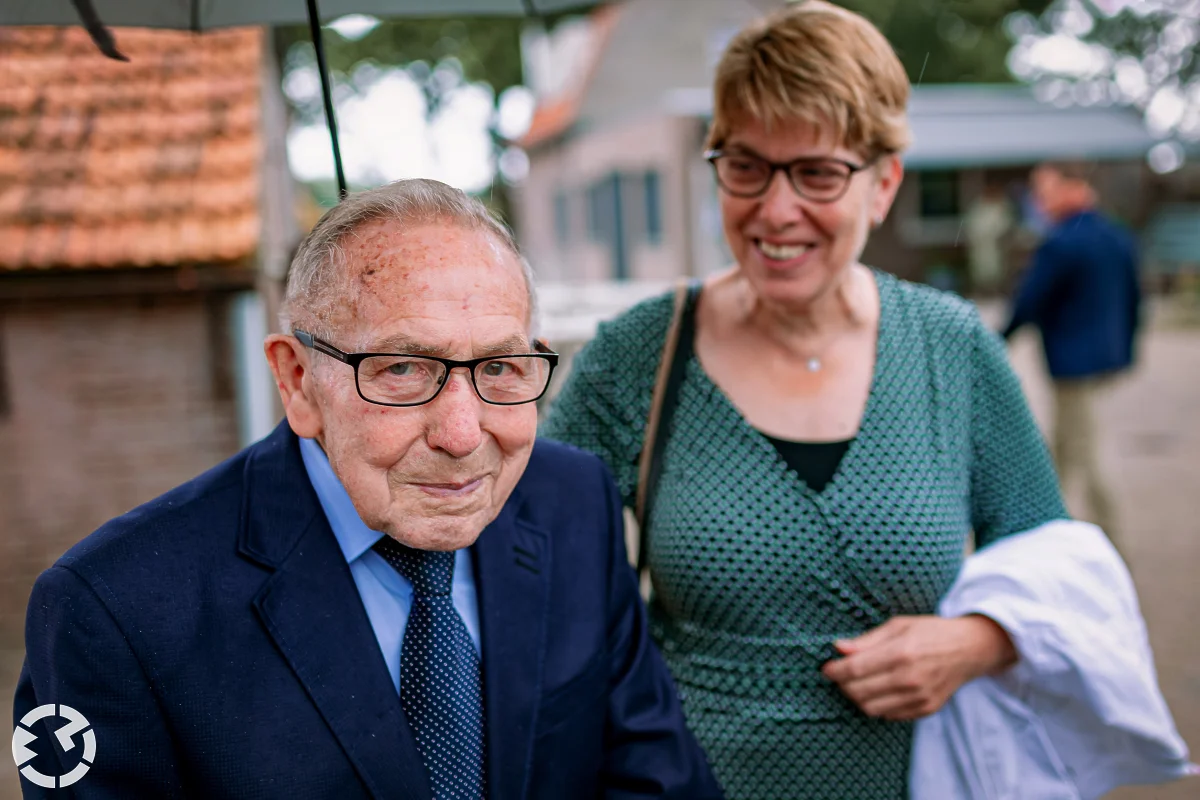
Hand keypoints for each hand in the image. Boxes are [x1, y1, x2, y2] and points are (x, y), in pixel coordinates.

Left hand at [820, 615, 1017, 720]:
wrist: (969, 649)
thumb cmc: (931, 632)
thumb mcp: (898, 625)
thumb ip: (867, 640)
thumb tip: (838, 648)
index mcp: (901, 653)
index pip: (855, 669)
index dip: (835, 671)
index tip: (826, 669)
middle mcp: (910, 678)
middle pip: (859, 692)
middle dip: (842, 685)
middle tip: (839, 676)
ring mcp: (919, 697)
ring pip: (871, 708)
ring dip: (857, 698)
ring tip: (856, 684)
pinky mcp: (926, 709)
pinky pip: (889, 715)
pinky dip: (877, 706)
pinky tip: (877, 691)